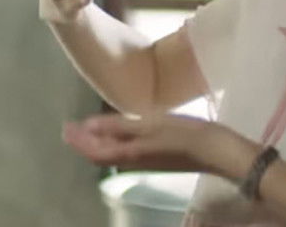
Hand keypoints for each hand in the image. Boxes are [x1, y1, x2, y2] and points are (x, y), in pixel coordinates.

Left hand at [63, 112, 250, 175]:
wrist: (220, 152)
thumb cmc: (185, 135)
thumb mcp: (151, 125)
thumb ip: (119, 126)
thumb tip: (88, 127)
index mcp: (130, 153)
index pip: (95, 151)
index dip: (78, 141)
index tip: (65, 127)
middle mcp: (135, 160)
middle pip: (101, 155)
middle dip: (84, 143)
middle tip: (71, 127)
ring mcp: (148, 160)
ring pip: (113, 153)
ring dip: (98, 142)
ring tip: (88, 127)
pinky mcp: (159, 156)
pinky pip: (126, 151)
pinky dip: (114, 141)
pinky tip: (119, 130)